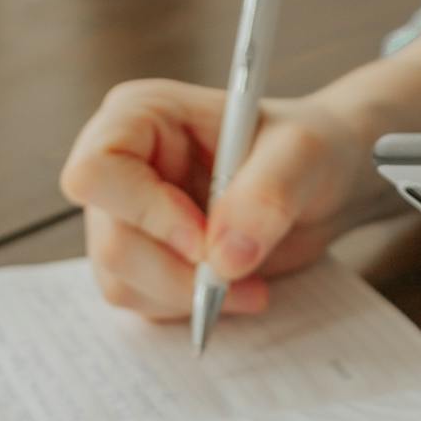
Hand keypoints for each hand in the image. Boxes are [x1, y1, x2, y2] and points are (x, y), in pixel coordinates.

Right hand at [59, 80, 374, 319]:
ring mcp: (124, 214)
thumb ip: (268, 194)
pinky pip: (141, 300)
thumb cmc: (309, 148)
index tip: (206, 240)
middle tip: (241, 272)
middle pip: (110, 241)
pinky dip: (188, 305)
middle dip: (177, 271)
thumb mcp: (304, 154)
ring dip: (187, 295)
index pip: (97, 171)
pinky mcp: (139, 256)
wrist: (323, 182)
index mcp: (140, 115)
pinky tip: (232, 286)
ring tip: (249, 281)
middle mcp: (120, 164)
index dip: (145, 214)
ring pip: (120, 280)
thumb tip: (225, 256)